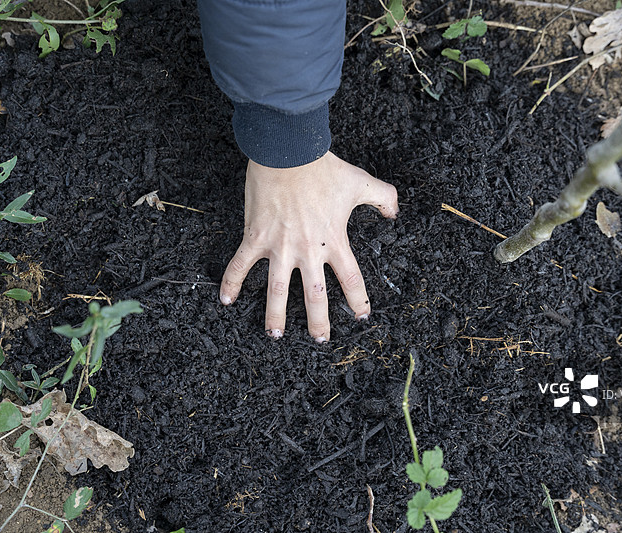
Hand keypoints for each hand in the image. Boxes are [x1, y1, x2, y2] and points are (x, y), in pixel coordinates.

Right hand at [219, 151, 398, 341]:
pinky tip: (226, 300)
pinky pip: (240, 265)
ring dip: (275, 316)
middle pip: (315, 296)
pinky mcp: (255, 237)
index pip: (351, 280)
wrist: (289, 152)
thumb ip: (383, 197)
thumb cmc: (323, 167)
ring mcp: (279, 247)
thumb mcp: (361, 182)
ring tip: (275, 335)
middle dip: (318, 322)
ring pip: (277, 291)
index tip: (360, 315)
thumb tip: (395, 211)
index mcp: (334, 241)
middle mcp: (308, 250)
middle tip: (320, 340)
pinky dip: (231, 283)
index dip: (358, 301)